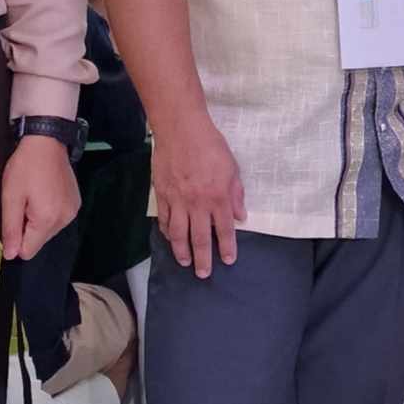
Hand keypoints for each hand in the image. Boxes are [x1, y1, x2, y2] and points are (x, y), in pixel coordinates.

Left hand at [1, 134, 80, 261]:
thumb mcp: (10, 197)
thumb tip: (10, 254)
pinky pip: (58, 219)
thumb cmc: (27, 166)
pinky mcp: (75, 204)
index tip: (14, 217)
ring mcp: (72, 211)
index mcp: (47, 219)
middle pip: (38, 241)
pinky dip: (49, 211)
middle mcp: (64, 219)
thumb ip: (10, 229)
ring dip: (38, 219)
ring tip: (35, 195)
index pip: (28, 251)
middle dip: (27, 227)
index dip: (16, 238)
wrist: (47, 142)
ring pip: (48, 231)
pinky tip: (44, 193)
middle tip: (24, 202)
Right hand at [152, 111, 246, 277]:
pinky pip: (165, 219)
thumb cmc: (210, 145)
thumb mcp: (232, 168)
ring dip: (181, 251)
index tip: (228, 260)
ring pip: (179, 234)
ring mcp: (178, 201)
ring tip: (184, 262)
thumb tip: (240, 216)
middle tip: (204, 274)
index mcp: (218, 197)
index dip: (226, 247)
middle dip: (203, 259)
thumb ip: (236, 193)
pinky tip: (170, 238)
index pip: (224, 229)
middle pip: (200, 238)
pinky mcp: (162, 194)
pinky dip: (167, 232)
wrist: (181, 130)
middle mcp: (198, 203)